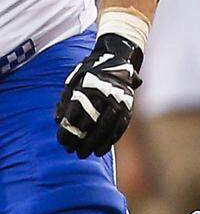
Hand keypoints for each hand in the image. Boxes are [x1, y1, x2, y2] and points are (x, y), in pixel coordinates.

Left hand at [55, 33, 142, 157]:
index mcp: (87, 87)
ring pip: (106, 128)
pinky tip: (102, 150)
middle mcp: (103, 96)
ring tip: (86, 154)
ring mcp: (118, 102)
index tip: (62, 142)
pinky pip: (119, 129)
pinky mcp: (128, 109)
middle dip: (80, 140)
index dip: (68, 130)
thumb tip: (58, 121)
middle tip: (72, 152)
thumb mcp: (74, 81)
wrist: (117, 59)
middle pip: (90, 124)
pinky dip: (110, 141)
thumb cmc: (90, 73)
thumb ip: (65, 100)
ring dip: (95, 144)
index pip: (75, 114)